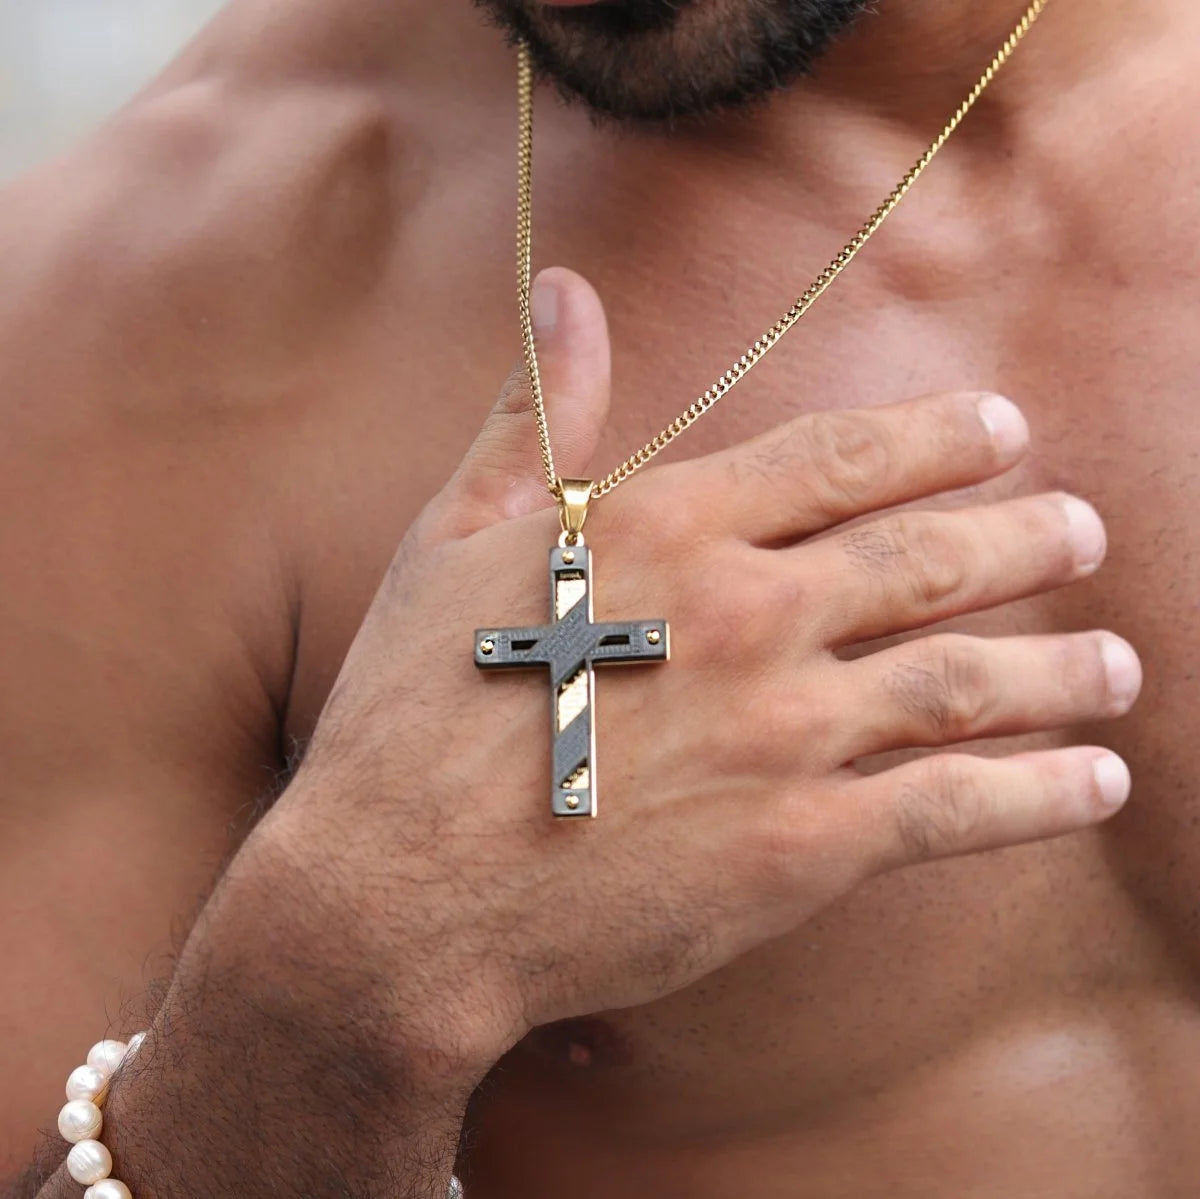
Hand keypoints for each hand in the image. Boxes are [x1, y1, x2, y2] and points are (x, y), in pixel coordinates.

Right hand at [270, 267, 1139, 1069]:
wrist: (402, 895)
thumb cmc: (413, 711)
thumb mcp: (454, 534)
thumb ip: (534, 411)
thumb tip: (565, 289)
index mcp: (668, 527)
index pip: (841, 458)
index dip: (936, 440)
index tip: (1002, 433)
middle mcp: (748, 613)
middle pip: (929, 558)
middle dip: (1024, 539)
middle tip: (1079, 531)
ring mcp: (788, 731)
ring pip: (969, 678)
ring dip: (1064, 666)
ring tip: (1119, 663)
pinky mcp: (808, 848)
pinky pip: (959, 806)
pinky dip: (1044, 792)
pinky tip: (1096, 780)